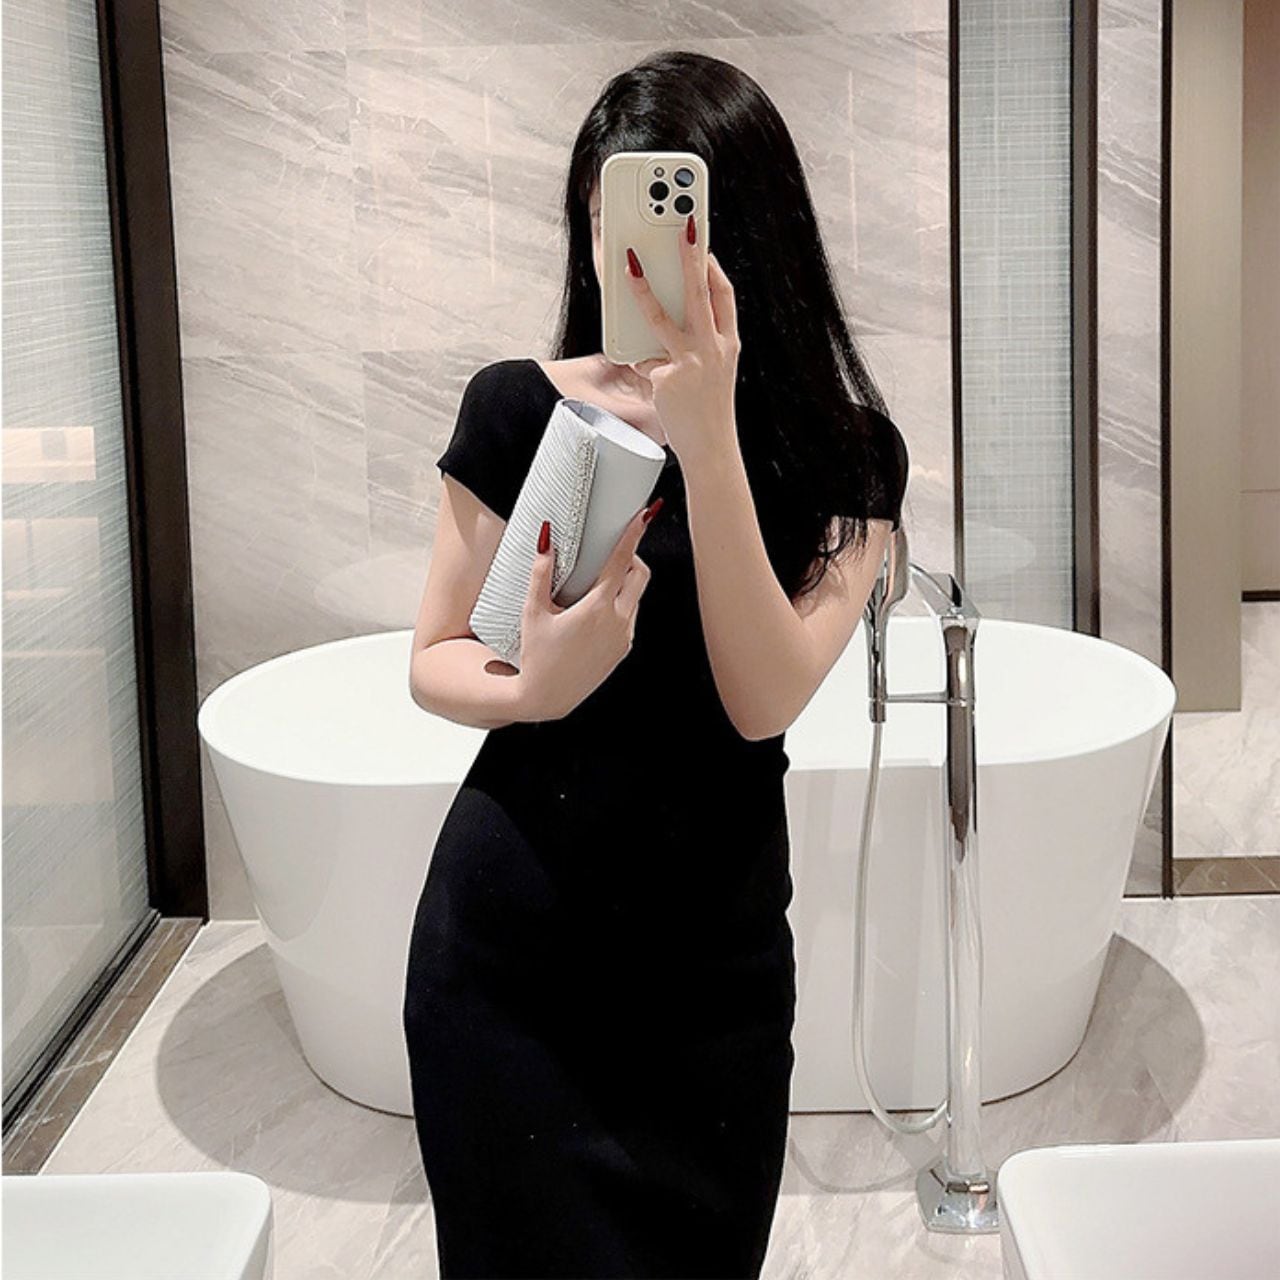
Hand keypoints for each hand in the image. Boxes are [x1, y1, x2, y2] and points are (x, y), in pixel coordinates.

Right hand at [514, 504, 656, 719]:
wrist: (547, 698)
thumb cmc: (536, 656)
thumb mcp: (533, 612)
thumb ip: (541, 573)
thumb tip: (546, 537)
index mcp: (597, 607)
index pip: (622, 561)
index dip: (634, 533)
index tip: (645, 513)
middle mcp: (618, 621)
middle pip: (640, 575)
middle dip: (632, 558)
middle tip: (611, 553)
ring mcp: (624, 636)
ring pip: (636, 597)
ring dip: (624, 584)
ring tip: (594, 586)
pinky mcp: (623, 649)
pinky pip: (630, 617)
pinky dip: (619, 606)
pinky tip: (593, 613)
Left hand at [623, 217, 740, 470]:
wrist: (711, 451)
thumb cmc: (709, 415)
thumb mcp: (711, 375)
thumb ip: (693, 349)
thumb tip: (657, 329)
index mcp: (728, 346)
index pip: (723, 297)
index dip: (712, 267)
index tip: (700, 242)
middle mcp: (713, 350)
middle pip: (699, 293)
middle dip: (689, 255)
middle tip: (678, 224)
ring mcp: (691, 363)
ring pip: (662, 317)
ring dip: (643, 287)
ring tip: (627, 262)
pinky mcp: (668, 379)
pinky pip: (647, 363)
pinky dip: (645, 370)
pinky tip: (649, 380)